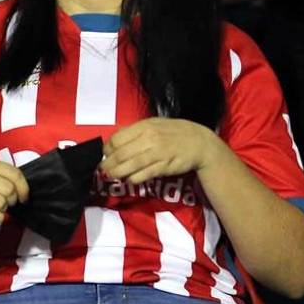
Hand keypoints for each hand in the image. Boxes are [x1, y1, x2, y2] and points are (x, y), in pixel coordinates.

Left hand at [101, 119, 218, 183]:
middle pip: (120, 154)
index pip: (117, 139)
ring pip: (130, 166)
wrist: (199, 142)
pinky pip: (144, 174)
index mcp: (144, 126)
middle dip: (108, 164)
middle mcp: (149, 138)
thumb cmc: (174, 132)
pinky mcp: (164, 166)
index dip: (107, 149)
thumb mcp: (154, 124)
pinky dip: (133, 178)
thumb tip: (114, 143)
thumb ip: (135, 132)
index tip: (106, 155)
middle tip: (103, 170)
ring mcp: (157, 153)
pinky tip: (130, 179)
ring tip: (112, 176)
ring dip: (117, 173)